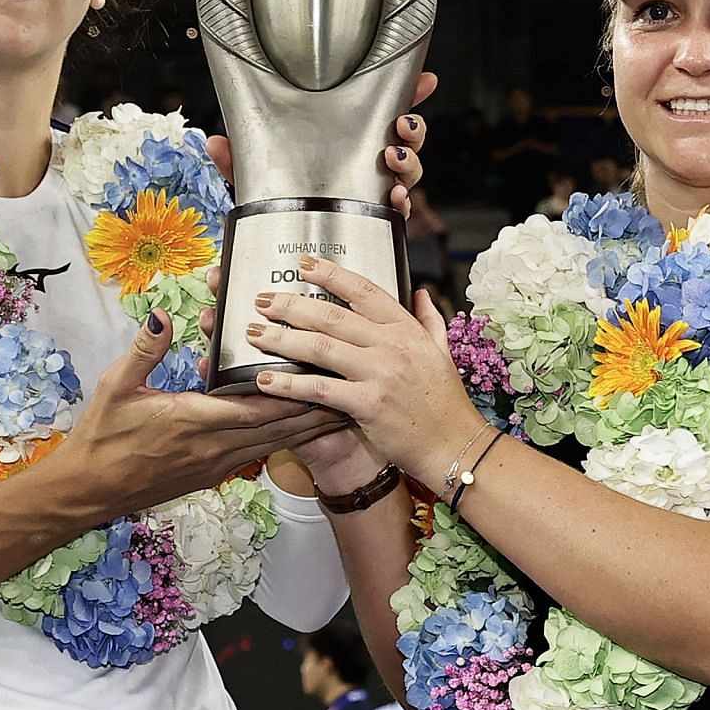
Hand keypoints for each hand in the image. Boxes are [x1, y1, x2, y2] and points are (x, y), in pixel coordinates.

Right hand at [46, 309, 350, 514]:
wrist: (88, 492)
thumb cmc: (101, 437)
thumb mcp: (115, 386)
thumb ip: (145, 350)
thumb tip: (164, 315)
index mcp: (193, 421)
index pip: (256, 405)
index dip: (294, 389)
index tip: (323, 369)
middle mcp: (213, 447)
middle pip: (278, 427)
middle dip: (317, 407)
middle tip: (353, 387)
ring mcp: (216, 464)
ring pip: (275, 443)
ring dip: (309, 426)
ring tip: (346, 408)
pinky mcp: (212, 473)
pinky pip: (259, 452)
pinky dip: (286, 439)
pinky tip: (303, 429)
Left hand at [207, 72, 437, 216]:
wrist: (287, 256)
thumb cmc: (278, 208)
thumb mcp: (255, 180)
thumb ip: (239, 161)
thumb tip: (214, 143)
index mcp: (347, 146)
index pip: (381, 115)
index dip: (407, 95)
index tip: (423, 79)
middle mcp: (368, 167)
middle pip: (407, 140)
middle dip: (413, 128)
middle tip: (401, 124)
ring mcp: (376, 194)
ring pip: (410, 172)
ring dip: (409, 161)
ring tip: (392, 157)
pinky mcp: (378, 223)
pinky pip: (401, 212)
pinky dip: (404, 203)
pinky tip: (395, 198)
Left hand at [238, 255, 485, 488]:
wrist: (455, 445)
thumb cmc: (446, 402)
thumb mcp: (442, 352)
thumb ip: (429, 320)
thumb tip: (419, 292)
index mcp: (406, 329)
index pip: (364, 291)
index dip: (331, 274)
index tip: (304, 264)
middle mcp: (392, 345)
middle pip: (331, 315)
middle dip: (291, 305)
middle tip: (262, 299)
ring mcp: (379, 374)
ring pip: (320, 347)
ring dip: (282, 338)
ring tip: (255, 333)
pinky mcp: (367, 404)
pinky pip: (319, 389)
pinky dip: (289, 384)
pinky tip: (265, 380)